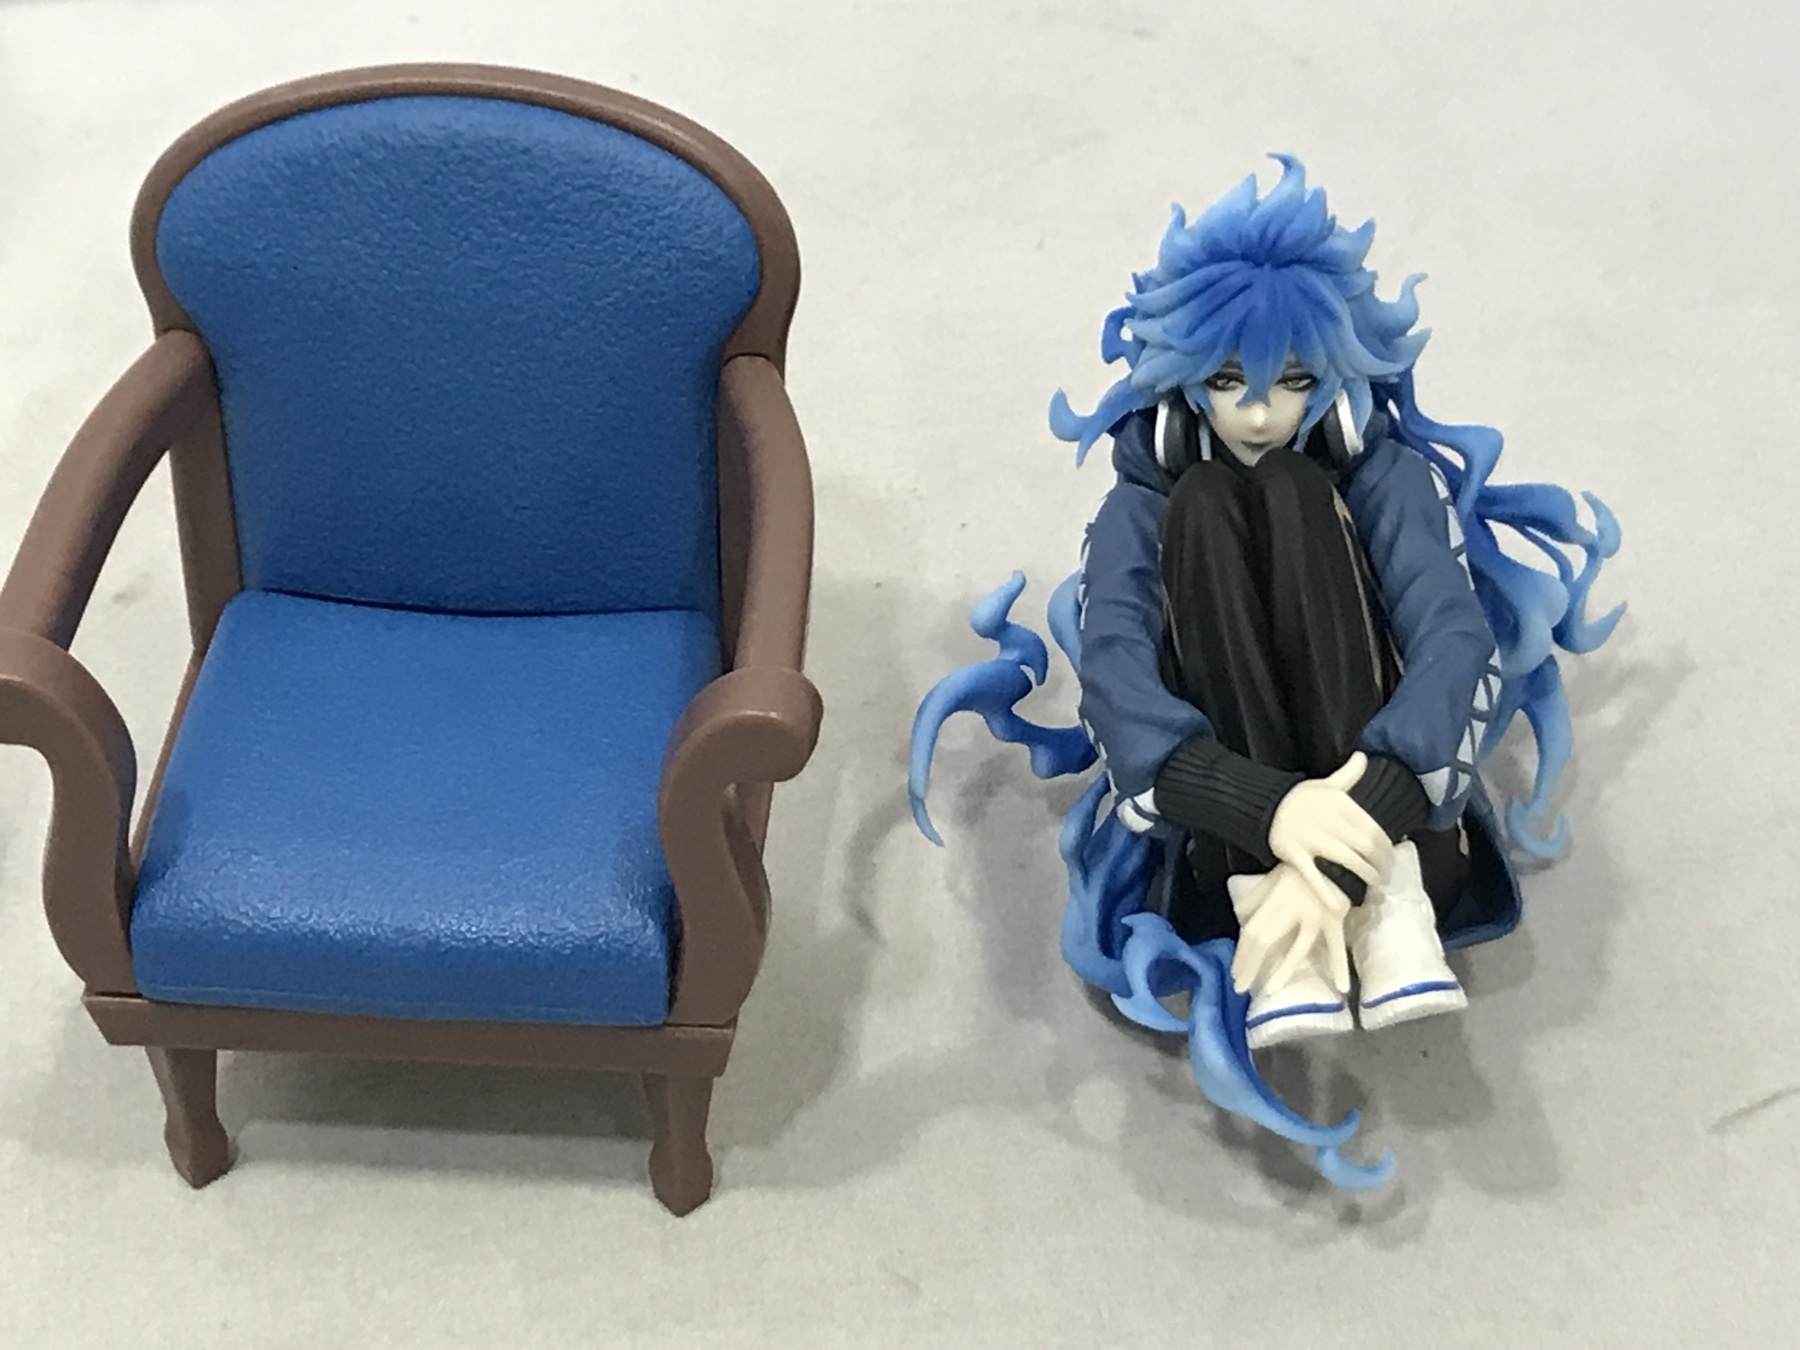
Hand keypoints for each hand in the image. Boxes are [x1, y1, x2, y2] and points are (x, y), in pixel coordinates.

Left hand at [1230, 863, 1351, 995]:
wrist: (1336, 855)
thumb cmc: (1304, 866)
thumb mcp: (1275, 877)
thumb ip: (1257, 896)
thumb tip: (1238, 914)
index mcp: (1274, 900)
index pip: (1252, 931)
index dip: (1242, 953)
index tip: (1234, 973)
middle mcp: (1290, 910)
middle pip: (1265, 940)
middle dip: (1250, 965)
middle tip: (1241, 987)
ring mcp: (1314, 917)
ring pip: (1297, 948)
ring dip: (1282, 971)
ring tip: (1269, 991)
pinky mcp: (1335, 921)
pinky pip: (1336, 946)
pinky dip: (1340, 966)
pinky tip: (1341, 987)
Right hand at [1266, 752, 1393, 911]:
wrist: (1263, 805)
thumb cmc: (1299, 797)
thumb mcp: (1325, 783)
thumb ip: (1348, 773)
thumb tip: (1364, 756)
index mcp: (1340, 805)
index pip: (1374, 829)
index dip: (1387, 849)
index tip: (1391, 860)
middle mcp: (1329, 821)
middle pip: (1365, 847)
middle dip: (1380, 865)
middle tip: (1385, 877)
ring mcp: (1311, 840)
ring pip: (1347, 861)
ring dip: (1363, 876)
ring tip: (1371, 887)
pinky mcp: (1294, 855)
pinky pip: (1313, 876)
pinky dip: (1326, 891)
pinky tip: (1338, 904)